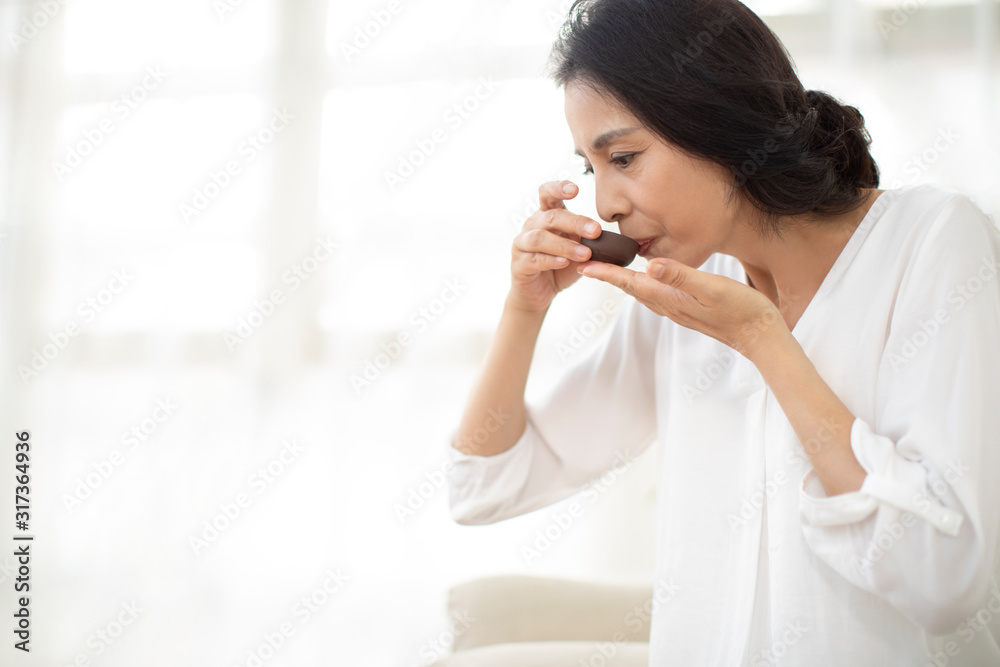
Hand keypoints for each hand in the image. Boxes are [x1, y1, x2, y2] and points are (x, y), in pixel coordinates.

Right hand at [507, 180, 603, 312]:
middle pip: (550, 217)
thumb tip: (612, 238)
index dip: (558, 188)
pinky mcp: (519, 264)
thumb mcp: (578, 248)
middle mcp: (532, 226)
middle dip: (575, 222)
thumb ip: (589, 240)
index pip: (547, 194)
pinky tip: (564, 262)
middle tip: (596, 231)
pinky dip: (551, 260)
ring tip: (585, 254)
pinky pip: (534, 259)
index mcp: (546, 216)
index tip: (575, 189)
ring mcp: (522, 245)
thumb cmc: (560, 265)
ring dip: (564, 245)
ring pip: (540, 238)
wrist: (540, 292)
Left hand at [577, 257, 789, 358]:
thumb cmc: (742, 310)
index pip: (630, 283)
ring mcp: (677, 310)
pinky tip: (644, 280)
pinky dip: (641, 285)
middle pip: (630, 288)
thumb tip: (649, 266)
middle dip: (607, 275)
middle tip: (585, 262)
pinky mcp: (687, 310)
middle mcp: (669, 306)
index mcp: (671, 298)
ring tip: (606, 269)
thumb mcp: (712, 288)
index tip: (584, 264)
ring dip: (622, 281)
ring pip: (641, 292)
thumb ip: (681, 277)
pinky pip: (655, 295)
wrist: (760, 336)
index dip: (607, 273)